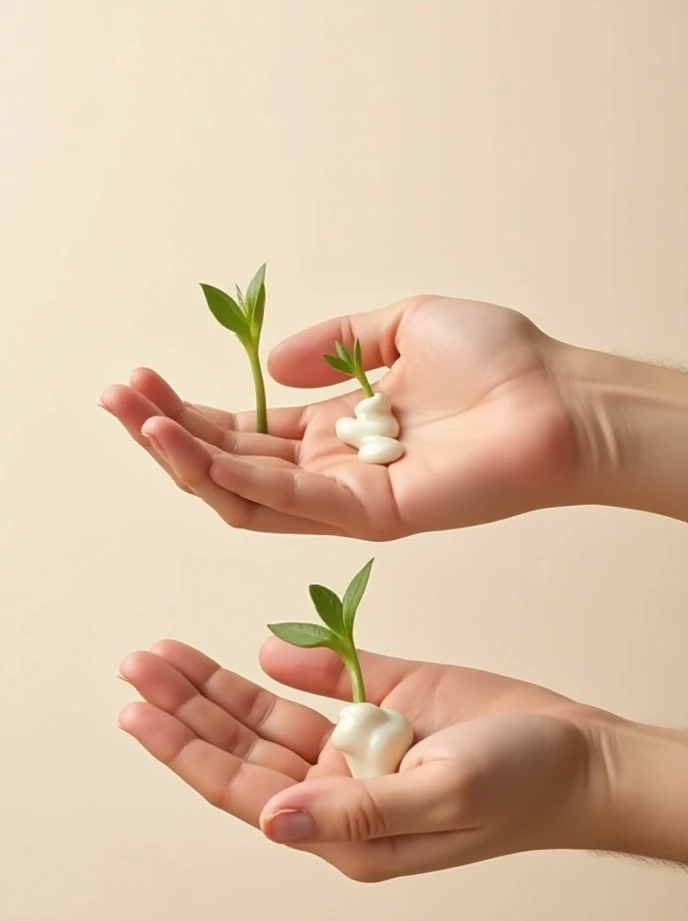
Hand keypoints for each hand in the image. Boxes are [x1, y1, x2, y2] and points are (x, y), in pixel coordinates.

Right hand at [101, 297, 589, 538]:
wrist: (558, 396)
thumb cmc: (498, 360)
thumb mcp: (402, 323)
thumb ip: (333, 341)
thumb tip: (270, 364)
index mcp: (335, 427)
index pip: (243, 428)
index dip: (187, 409)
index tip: (138, 380)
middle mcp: (332, 468)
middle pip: (230, 464)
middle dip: (167, 434)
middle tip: (117, 398)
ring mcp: (349, 497)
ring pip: (246, 495)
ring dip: (186, 460)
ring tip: (138, 421)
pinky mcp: (373, 514)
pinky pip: (293, 504)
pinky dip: (240, 479)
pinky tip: (194, 448)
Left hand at [118, 637, 612, 881]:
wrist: (578, 750)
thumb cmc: (521, 787)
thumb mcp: (441, 800)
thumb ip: (355, 811)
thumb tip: (271, 821)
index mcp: (345, 825)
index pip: (247, 788)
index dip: (189, 750)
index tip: (139, 714)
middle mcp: (339, 784)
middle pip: (244, 745)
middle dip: (187, 707)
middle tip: (139, 666)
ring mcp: (358, 738)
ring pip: (268, 711)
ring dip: (216, 685)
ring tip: (163, 655)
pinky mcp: (383, 696)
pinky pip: (321, 678)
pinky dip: (283, 664)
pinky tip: (249, 651)